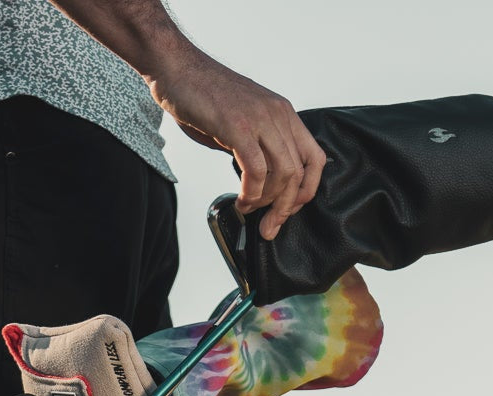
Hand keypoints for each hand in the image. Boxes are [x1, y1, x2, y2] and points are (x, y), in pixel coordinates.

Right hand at [146, 44, 325, 240]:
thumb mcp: (241, 123)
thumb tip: (256, 180)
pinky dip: (250, 193)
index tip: (288, 210)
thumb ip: (255, 147)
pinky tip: (240, 201)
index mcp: (283, 114)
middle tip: (269, 227)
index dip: (306, 191)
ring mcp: (260, 120)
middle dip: (285, 208)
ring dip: (267, 203)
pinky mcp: (238, 127)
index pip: (314, 157)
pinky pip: (255, 170)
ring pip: (282, 173)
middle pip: (299, 172)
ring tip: (249, 210)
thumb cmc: (203, 98)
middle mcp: (278, 115)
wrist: (179, 70)